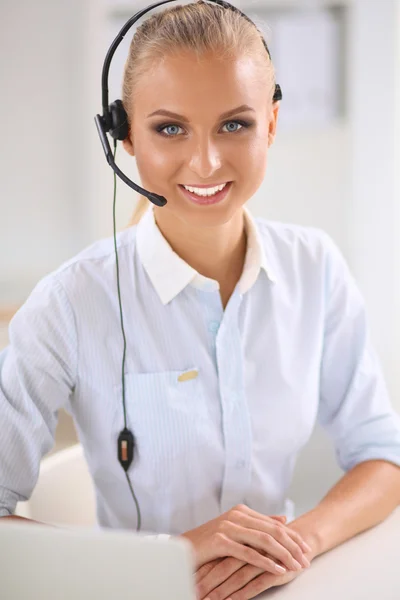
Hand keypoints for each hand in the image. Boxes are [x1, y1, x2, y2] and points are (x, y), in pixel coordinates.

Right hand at [195, 519, 314, 599]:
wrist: (183, 550)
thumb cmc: (210, 543)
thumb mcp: (236, 530)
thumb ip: (259, 524)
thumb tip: (284, 519)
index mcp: (241, 511)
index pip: (274, 524)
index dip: (293, 537)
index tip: (307, 549)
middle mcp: (236, 515)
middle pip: (273, 530)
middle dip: (293, 546)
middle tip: (307, 560)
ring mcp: (228, 526)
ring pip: (264, 540)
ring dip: (284, 554)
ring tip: (297, 566)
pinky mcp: (220, 540)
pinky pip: (248, 553)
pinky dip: (266, 562)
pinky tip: (278, 570)